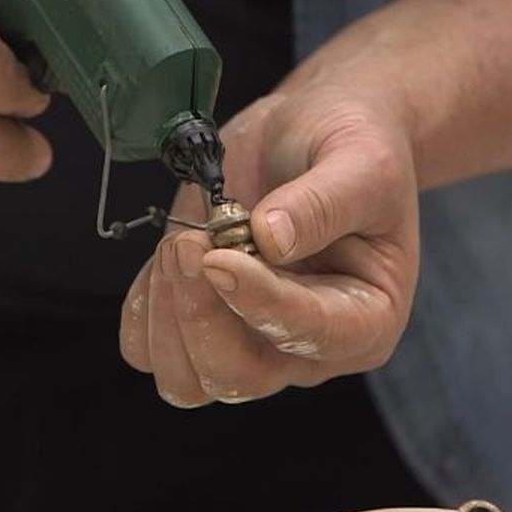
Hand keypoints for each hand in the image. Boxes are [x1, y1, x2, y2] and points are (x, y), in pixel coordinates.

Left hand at [120, 60, 420, 406]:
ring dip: (166, 315)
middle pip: (240, 378)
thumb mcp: (361, 160)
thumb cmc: (354, 146)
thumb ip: (323, 203)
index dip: (260, 303)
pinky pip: (149, 350)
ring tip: (180, 243)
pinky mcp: (199, 320)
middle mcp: (307, 348)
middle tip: (190, 244)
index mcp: (366, 319)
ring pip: (187, 380)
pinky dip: (144, 309)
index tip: (220, 258)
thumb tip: (270, 240)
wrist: (312, 130)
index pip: (311, 336)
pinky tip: (166, 257)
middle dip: (202, 317)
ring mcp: (249, 341)